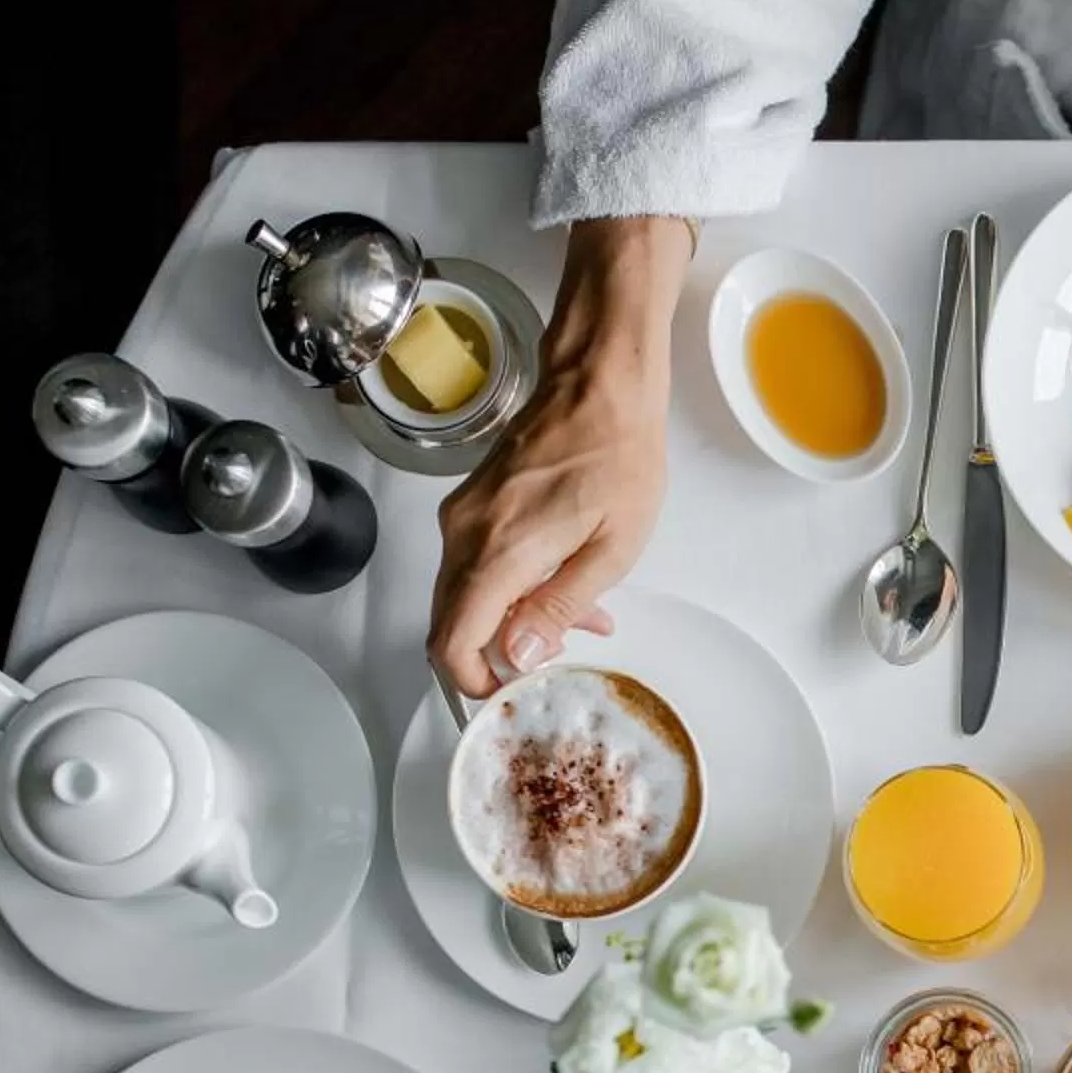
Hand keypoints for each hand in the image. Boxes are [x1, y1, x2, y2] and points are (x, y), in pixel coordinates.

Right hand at [427, 218, 688, 696]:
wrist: (599, 381)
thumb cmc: (619, 456)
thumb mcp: (613, 549)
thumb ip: (560, 607)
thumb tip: (516, 655)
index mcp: (499, 553)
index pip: (453, 640)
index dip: (472, 679)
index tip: (508, 691)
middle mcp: (464, 535)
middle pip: (452, 622)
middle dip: (499, 652)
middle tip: (559, 652)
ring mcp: (462, 516)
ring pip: (465, 594)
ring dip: (510, 618)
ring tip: (579, 615)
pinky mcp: (471, 503)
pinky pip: (474, 563)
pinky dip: (509, 586)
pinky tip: (560, 582)